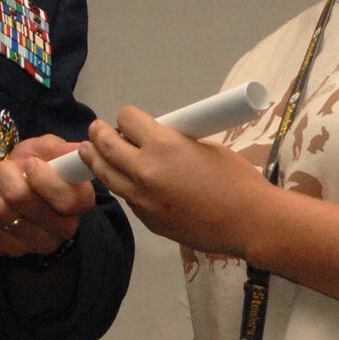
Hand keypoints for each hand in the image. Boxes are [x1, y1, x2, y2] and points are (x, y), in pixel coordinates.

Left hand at [0, 133, 95, 259]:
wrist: (17, 185)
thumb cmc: (38, 165)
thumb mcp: (51, 149)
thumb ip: (62, 149)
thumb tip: (80, 149)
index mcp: (81, 202)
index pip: (67, 200)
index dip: (42, 178)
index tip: (30, 163)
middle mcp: (63, 229)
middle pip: (21, 199)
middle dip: (7, 174)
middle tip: (8, 169)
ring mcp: (36, 244)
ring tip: (0, 184)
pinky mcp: (8, 249)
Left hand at [82, 107, 268, 255]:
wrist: (249, 222)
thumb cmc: (237, 180)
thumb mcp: (204, 147)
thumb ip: (173, 142)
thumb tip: (155, 140)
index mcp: (163, 145)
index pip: (127, 120)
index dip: (128, 116)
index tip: (130, 118)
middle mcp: (144, 171)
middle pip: (106, 146)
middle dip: (100, 134)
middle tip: (96, 129)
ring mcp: (143, 200)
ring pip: (108, 175)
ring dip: (98, 161)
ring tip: (89, 152)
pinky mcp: (147, 220)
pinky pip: (128, 197)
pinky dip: (124, 185)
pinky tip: (128, 181)